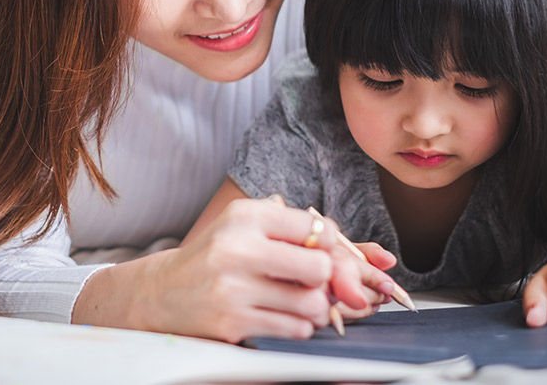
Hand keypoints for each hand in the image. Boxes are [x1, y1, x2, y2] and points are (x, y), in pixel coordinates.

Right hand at [75, 198, 393, 341]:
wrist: (161, 293)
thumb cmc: (218, 257)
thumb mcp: (253, 231)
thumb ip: (312, 237)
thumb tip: (385, 259)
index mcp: (247, 216)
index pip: (317, 227)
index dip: (330, 247)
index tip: (318, 255)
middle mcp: (239, 247)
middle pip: (321, 266)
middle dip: (326, 280)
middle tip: (310, 282)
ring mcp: (234, 287)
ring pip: (313, 304)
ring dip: (314, 309)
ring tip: (292, 301)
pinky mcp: (233, 321)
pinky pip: (295, 330)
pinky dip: (297, 327)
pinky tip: (276, 316)